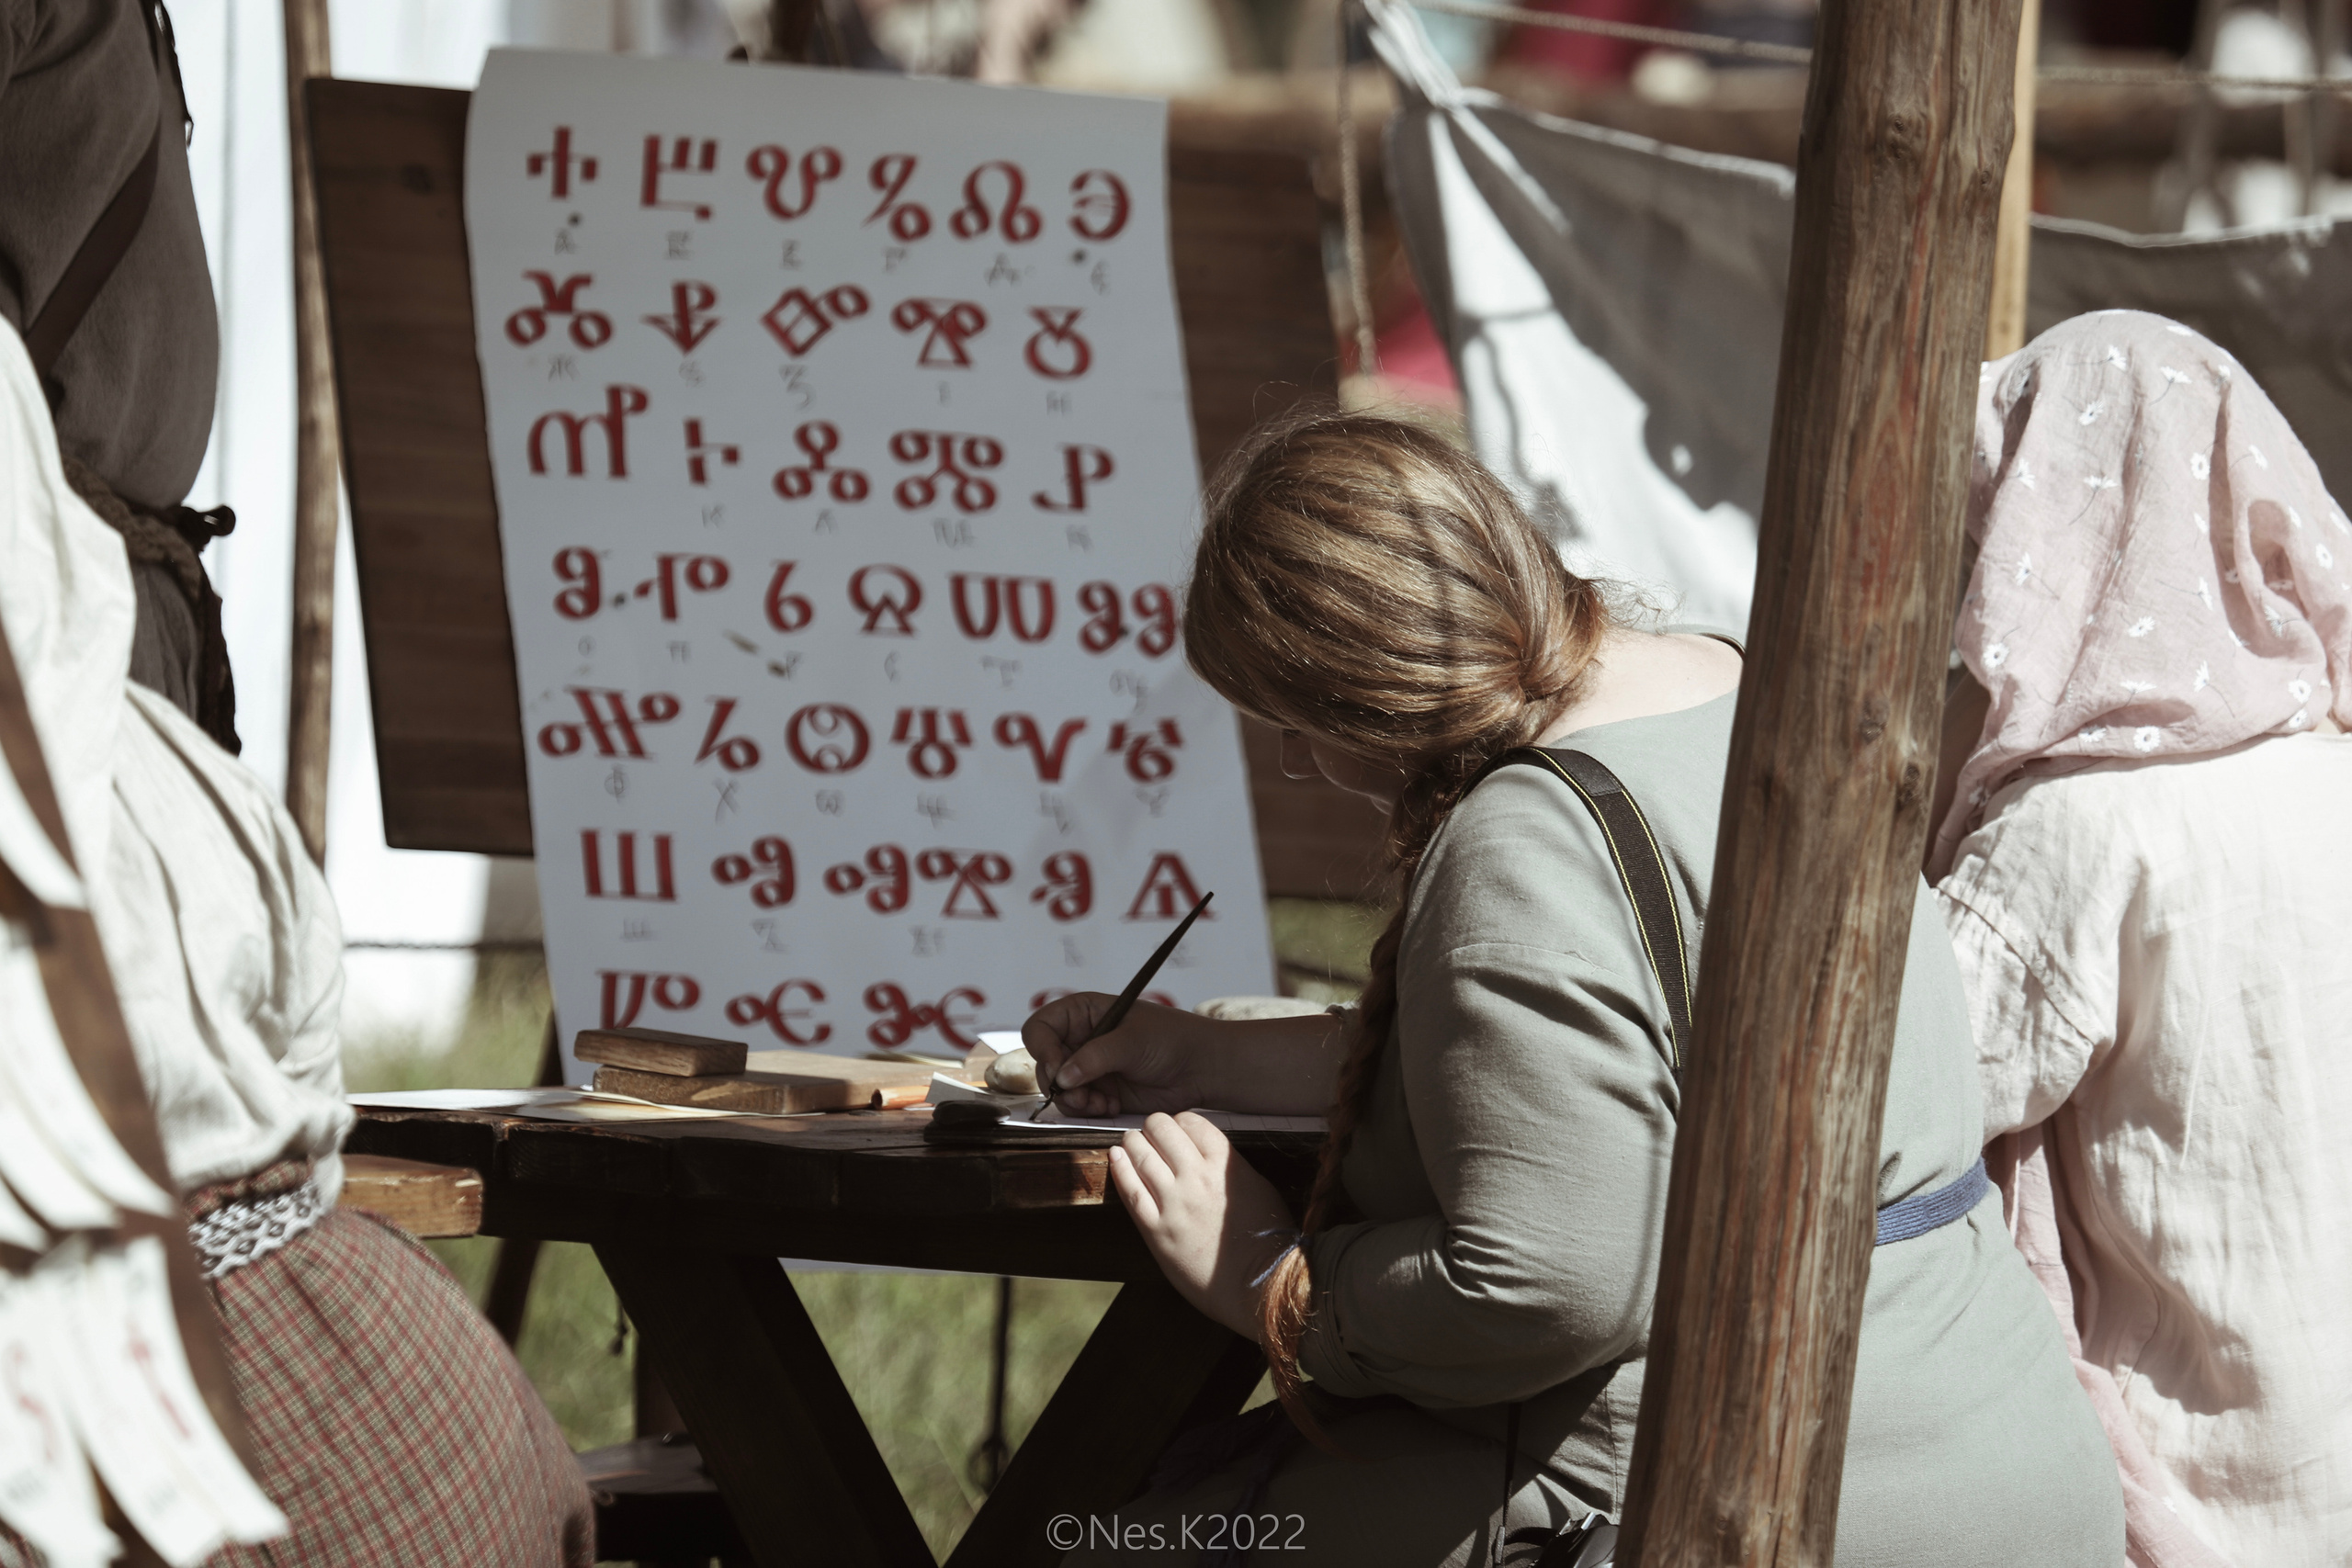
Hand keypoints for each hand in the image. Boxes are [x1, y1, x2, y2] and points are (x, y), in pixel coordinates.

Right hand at [1021, 995, 1227, 1116]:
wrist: (1200, 1068)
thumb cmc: (1171, 1040)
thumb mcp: (1132, 1041)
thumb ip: (1095, 1056)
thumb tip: (1062, 1076)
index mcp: (1082, 1013)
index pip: (1040, 1027)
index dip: (1042, 1048)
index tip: (1058, 1069)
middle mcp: (1080, 1039)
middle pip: (1044, 1062)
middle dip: (1058, 1083)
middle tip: (1080, 1095)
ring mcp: (1087, 1066)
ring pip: (1057, 1088)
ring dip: (1073, 1100)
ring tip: (1101, 1103)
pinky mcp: (1098, 1091)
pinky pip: (1075, 1104)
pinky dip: (1087, 1109)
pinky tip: (1110, 1106)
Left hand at [1108, 1112, 1295, 1340]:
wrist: (1259, 1284)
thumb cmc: (1268, 1239)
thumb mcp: (1259, 1187)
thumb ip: (1230, 1165)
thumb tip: (1208, 1154)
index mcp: (1225, 1163)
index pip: (1191, 1122)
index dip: (1180, 1121)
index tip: (1177, 1128)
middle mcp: (1196, 1177)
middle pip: (1162, 1131)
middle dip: (1154, 1127)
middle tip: (1150, 1132)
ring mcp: (1174, 1203)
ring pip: (1141, 1156)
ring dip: (1133, 1142)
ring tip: (1131, 1141)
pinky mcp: (1156, 1230)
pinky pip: (1130, 1191)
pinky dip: (1120, 1169)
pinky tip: (1116, 1157)